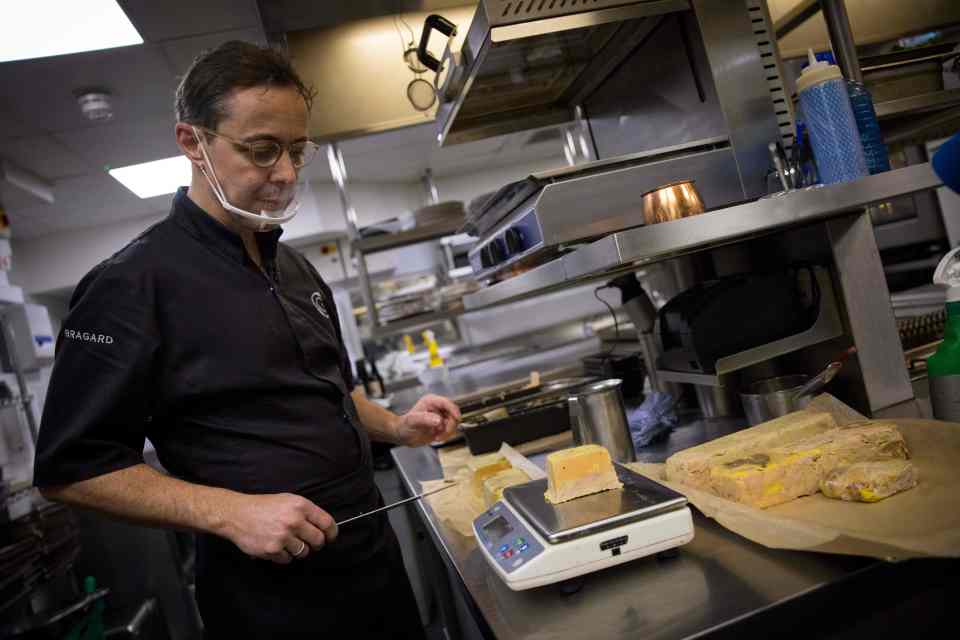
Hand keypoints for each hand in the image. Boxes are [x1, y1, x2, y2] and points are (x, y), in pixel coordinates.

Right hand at [221, 492, 337, 563]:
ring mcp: (283, 536)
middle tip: (309, 543)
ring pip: (304, 552)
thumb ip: (306, 512)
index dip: (331, 533)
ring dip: (298, 550)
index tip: (330, 537)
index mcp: (300, 506)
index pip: (327, 523)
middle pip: (318, 540)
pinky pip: (287, 559)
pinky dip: (283, 556)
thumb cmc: (263, 507)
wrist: (237, 514)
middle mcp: (294, 520)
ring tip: (287, 542)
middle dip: (316, 544)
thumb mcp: (288, 500)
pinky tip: (275, 546)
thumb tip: (324, 527)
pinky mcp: (272, 550)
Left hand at [396, 394, 460, 446]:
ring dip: (448, 432)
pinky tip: (437, 437)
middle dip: (450, 425)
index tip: (457, 418)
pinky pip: (451, 431)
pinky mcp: (442, 426)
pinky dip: (446, 436)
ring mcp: (441, 417)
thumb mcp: (413, 421)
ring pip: (454, 423)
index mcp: (431, 401)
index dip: (453, 410)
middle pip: (453, 414)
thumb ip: (425, 419)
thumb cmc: (404, 425)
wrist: (403, 435)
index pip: (446, 403)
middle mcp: (438, 408)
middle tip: (443, 433)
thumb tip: (439, 420)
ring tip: (437, 437)